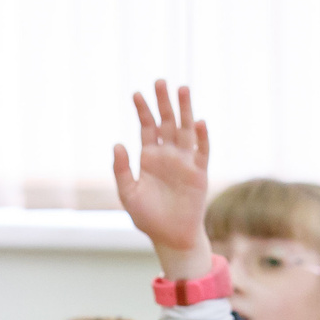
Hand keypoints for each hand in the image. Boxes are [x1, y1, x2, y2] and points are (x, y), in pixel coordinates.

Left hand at [112, 80, 212, 281]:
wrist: (171, 237)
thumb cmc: (148, 217)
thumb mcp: (128, 194)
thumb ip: (122, 170)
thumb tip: (117, 144)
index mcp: (150, 158)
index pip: (147, 127)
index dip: (143, 110)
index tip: (136, 93)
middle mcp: (168, 155)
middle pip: (167, 122)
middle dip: (164, 102)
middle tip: (160, 81)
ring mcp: (185, 162)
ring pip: (185, 130)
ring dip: (185, 110)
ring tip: (183, 89)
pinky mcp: (199, 173)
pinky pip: (202, 151)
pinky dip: (201, 137)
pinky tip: (198, 122)